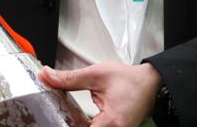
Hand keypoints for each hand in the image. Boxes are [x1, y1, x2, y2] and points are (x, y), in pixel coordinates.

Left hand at [38, 62, 160, 126]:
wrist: (150, 81)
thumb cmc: (129, 79)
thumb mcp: (96, 75)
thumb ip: (69, 79)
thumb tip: (46, 77)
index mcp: (111, 122)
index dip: (67, 126)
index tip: (55, 120)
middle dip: (71, 124)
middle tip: (61, 116)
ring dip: (79, 124)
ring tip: (69, 117)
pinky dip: (90, 125)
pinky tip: (81, 119)